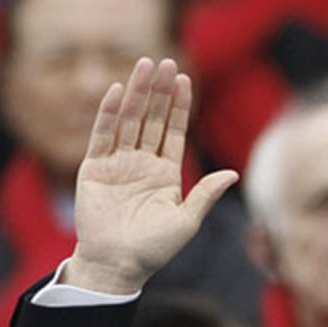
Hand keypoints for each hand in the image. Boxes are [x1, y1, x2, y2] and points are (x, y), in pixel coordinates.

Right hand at [62, 58, 237, 294]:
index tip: (185, 78)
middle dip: (159, 90)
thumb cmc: (153, 249)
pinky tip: (117, 91)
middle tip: (165, 61)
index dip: (178, 105)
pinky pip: (102, 136)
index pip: (173, 130)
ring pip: (129, 121)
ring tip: (144, 65)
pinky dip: (109, 114)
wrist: (116, 266)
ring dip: (136, 93)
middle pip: (151, 118)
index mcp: (166, 173)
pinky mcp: (93, 169)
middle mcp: (141, 163)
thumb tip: (234, 173)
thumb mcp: (187, 221)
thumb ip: (206, 194)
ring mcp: (117, 164)